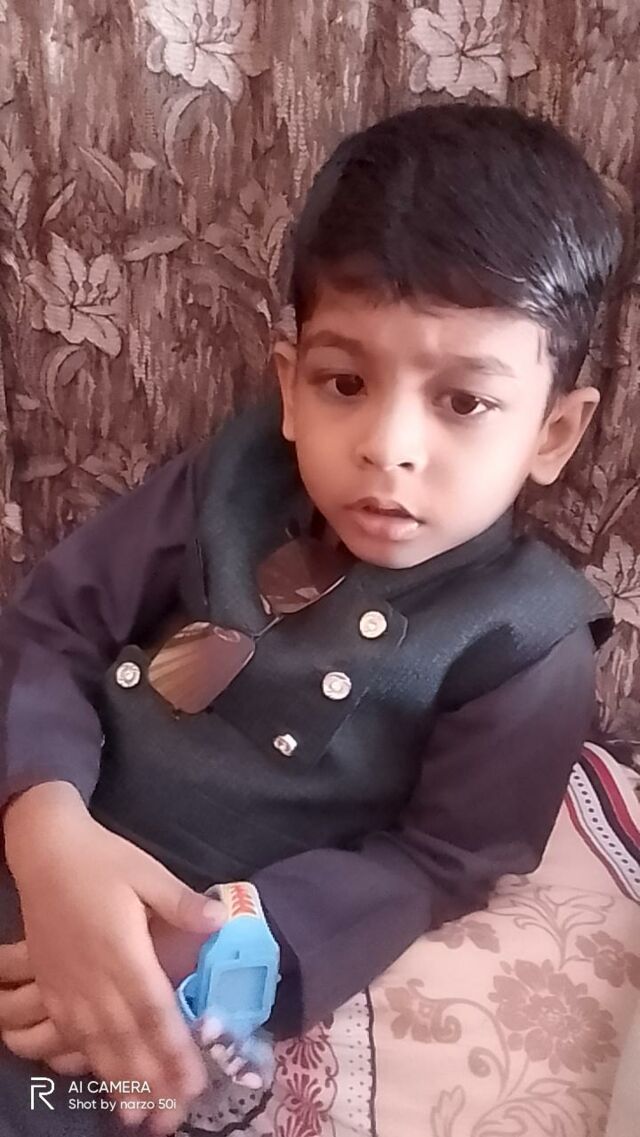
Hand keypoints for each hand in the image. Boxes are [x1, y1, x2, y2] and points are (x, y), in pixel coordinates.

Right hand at [4, 783, 226, 1134]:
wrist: (45, 852)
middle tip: (174, 1117)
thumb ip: (181, 902)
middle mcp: (94, 977)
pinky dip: (89, 1063)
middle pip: (127, 1037)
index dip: (173, 1048)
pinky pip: (70, 1034)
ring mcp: (68, 986)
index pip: (153, 1009)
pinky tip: (102, 1081)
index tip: (194, 1080)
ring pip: (98, 1043)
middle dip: (152, 1079)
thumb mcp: (146, 872)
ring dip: (121, 1080)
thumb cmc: (101, 861)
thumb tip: (219, 920)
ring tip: (142, 1116)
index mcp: (122, 950)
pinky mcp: (52, 986)